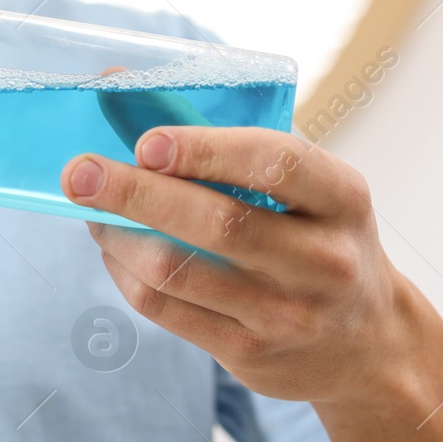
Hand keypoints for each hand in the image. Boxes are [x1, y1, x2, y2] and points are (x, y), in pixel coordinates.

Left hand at [60, 126, 422, 404]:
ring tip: (88, 206)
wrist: (365, 345)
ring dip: (117, 234)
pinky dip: (124, 271)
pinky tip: (112, 247)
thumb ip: (231, 141)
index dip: (206, 150)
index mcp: (343, 198)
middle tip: (78, 172)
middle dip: (135, 193)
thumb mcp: (310, 188)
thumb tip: (122, 87)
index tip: (146, 141)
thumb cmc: (316, 237)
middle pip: (216, 223)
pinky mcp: (249, 353)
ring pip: (176, 269)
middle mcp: (323, 260)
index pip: (277, 164)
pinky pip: (164, 308)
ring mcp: (287, 314)